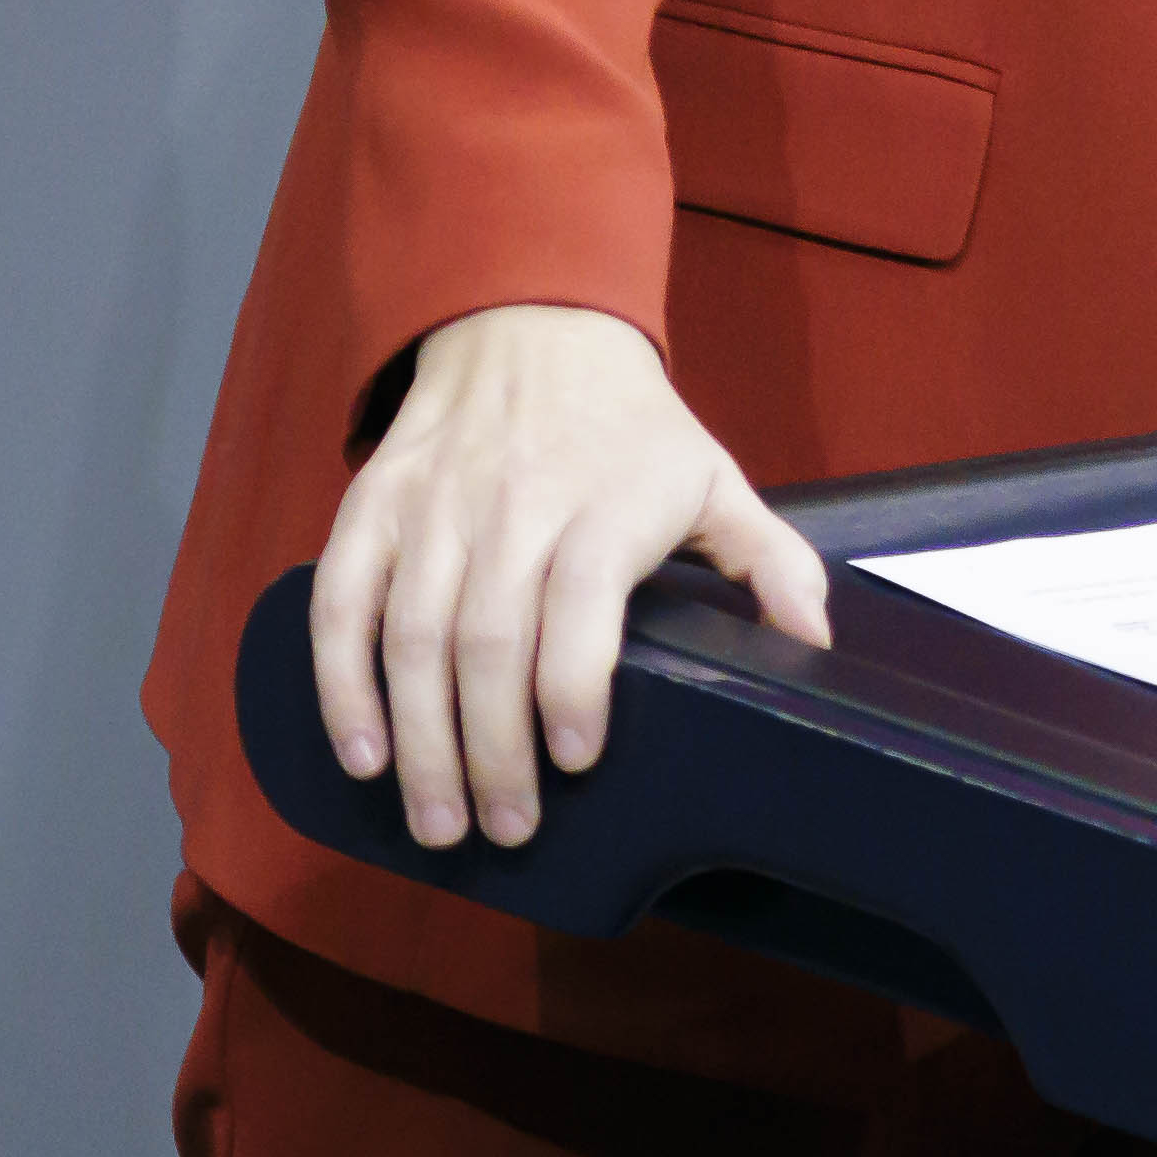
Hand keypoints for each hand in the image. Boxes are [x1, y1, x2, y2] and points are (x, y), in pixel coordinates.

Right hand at [308, 301, 830, 852]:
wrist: (530, 325)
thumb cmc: (630, 428)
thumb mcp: (714, 476)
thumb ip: (770, 561)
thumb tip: (815, 645)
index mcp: (605, 502)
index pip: (580, 603)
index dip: (571, 688)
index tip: (576, 761)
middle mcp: (513, 503)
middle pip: (488, 641)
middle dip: (490, 751)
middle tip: (504, 831)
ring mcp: (434, 506)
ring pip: (413, 635)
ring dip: (418, 741)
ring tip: (437, 823)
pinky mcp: (373, 507)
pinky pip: (341, 603)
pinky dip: (342, 683)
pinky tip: (360, 754)